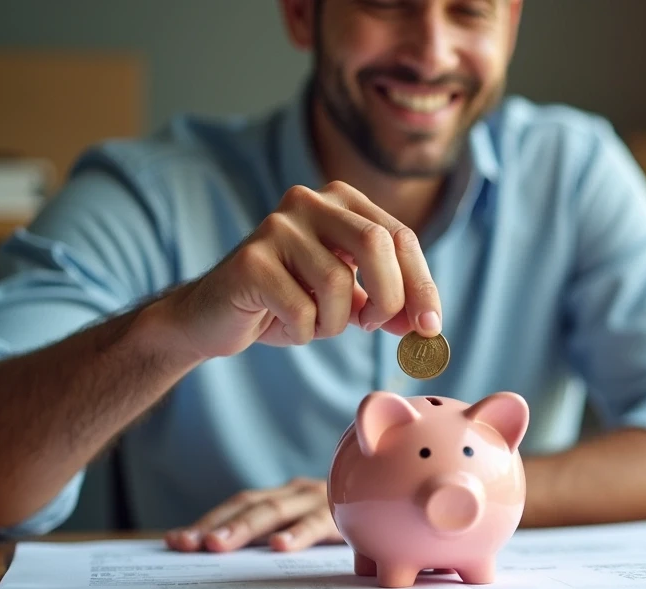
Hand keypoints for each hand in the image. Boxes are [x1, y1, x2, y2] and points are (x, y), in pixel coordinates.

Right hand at [158, 180, 441, 359]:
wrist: (213, 317)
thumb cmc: (288, 304)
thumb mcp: (349, 303)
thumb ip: (389, 306)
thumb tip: (428, 327)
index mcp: (342, 201)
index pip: (401, 237)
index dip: (422, 285)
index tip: (431, 329)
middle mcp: (310, 201)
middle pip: (378, 243)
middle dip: (391, 296)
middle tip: (375, 326)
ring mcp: (277, 226)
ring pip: (338, 282)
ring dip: (336, 321)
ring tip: (314, 323)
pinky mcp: (250, 259)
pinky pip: (301, 307)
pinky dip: (304, 330)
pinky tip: (283, 323)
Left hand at [164, 477, 341, 552]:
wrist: (389, 502)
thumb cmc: (341, 522)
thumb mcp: (303, 526)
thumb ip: (272, 535)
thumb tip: (217, 552)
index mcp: (283, 496)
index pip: (239, 504)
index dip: (207, 519)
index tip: (175, 541)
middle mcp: (297, 492)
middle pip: (251, 506)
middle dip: (216, 526)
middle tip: (189, 544)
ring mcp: (319, 499)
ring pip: (276, 512)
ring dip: (244, 528)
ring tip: (217, 545)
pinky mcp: (344, 513)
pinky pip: (318, 523)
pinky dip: (298, 534)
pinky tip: (280, 547)